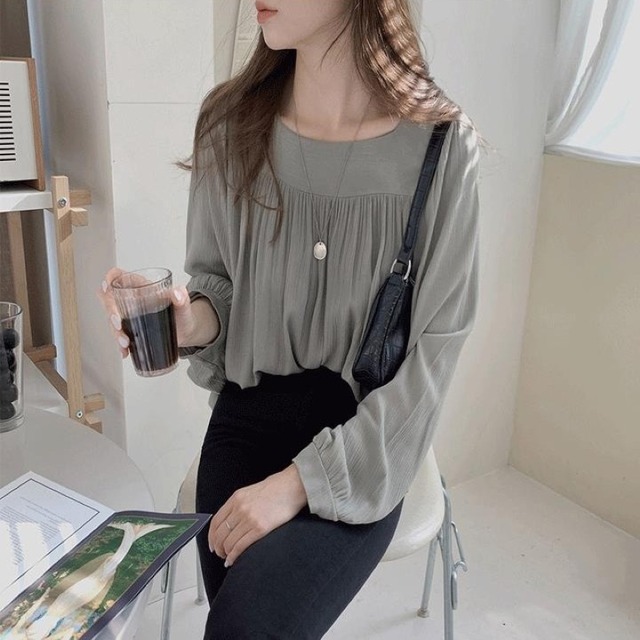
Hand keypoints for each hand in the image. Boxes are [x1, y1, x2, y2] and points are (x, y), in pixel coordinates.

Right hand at [96, 267, 214, 356]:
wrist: (186, 331)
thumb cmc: (183, 313)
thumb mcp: (184, 305)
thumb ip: (182, 297)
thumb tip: (178, 292)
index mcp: (141, 287)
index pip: (119, 277)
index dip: (109, 279)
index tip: (108, 289)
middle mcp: (132, 300)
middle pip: (109, 301)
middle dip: (110, 314)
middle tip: (119, 326)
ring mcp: (129, 316)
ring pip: (112, 320)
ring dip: (115, 332)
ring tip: (126, 344)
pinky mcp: (131, 330)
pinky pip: (119, 335)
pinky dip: (119, 345)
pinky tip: (125, 351)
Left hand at [209, 465, 307, 566]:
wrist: (292, 486)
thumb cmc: (276, 488)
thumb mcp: (251, 492)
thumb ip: (239, 505)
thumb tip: (230, 522)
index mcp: (236, 498)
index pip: (215, 522)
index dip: (211, 537)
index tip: (212, 544)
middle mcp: (240, 508)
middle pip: (220, 534)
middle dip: (218, 548)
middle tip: (221, 554)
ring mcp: (249, 519)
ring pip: (228, 542)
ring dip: (226, 553)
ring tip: (228, 558)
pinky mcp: (260, 528)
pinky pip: (240, 547)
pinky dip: (234, 556)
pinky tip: (234, 559)